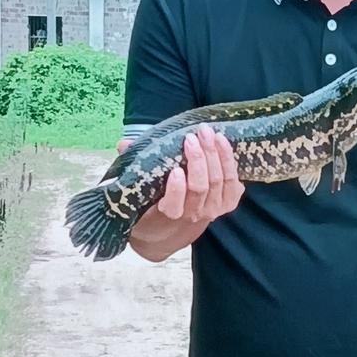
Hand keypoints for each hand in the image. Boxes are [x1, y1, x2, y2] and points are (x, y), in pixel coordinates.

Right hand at [120, 123, 244, 258]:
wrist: (179, 223)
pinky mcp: (229, 202)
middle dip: (198, 160)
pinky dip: (228, 159)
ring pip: (218, 181)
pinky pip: (233, 180)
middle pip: (201, 187)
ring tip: (206, 133)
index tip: (175, 170)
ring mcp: (214, 209)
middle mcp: (195, 214)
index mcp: (171, 213)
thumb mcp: (142, 187)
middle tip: (192, 137)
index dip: (177, 189)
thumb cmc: (158, 198)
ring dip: (214, 154)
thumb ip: (133, 164)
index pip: (175, 204)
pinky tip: (221, 141)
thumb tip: (124, 144)